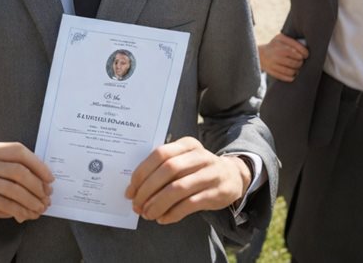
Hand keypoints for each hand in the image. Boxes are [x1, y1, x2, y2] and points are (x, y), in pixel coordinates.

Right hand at [0, 142, 53, 233]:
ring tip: (39, 209)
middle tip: (47, 197)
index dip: (37, 165)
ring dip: (29, 203)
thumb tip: (44, 180)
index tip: (50, 179)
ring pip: (9, 194)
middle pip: (16, 172)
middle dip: (36, 187)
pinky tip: (24, 214)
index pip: (18, 151)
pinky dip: (15, 212)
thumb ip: (15, 165)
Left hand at [125, 137, 250, 223]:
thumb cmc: (197, 169)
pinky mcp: (217, 192)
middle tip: (136, 205)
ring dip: (158, 203)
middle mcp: (199, 156)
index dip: (142, 172)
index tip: (130, 190)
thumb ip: (162, 168)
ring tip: (147, 214)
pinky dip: (173, 213)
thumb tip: (134, 189)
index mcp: (186, 144)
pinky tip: (162, 218)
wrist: (232, 176)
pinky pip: (190, 204)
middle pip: (168, 170)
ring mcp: (210, 173)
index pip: (160, 154)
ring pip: (178, 188)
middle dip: (148, 190)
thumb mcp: (184, 159)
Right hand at [259, 33, 308, 81]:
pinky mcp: (271, 71)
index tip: (306, 55)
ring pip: (291, 70)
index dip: (304, 53)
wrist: (259, 54)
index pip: (296, 48)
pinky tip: (292, 74)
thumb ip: (293, 42)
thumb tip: (306, 50)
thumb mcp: (281, 39)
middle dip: (300, 63)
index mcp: (279, 41)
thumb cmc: (275, 46)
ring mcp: (273, 62)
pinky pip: (285, 76)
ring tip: (297, 68)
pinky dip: (291, 77)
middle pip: (295, 61)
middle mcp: (275, 51)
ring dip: (296, 70)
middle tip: (301, 62)